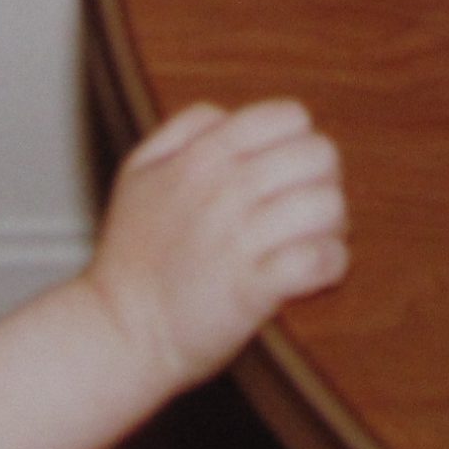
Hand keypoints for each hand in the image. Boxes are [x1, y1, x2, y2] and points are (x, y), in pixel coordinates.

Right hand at [83, 99, 348, 391]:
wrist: (117, 333)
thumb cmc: (132, 256)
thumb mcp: (139, 170)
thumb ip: (185, 128)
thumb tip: (228, 115)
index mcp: (202, 156)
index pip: (289, 116)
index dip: (298, 142)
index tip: (288, 174)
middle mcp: (225, 189)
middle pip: (319, 155)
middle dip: (322, 181)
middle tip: (306, 210)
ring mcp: (241, 239)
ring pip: (327, 205)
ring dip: (331, 225)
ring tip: (311, 241)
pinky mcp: (255, 289)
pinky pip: (320, 259)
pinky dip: (330, 264)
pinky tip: (313, 272)